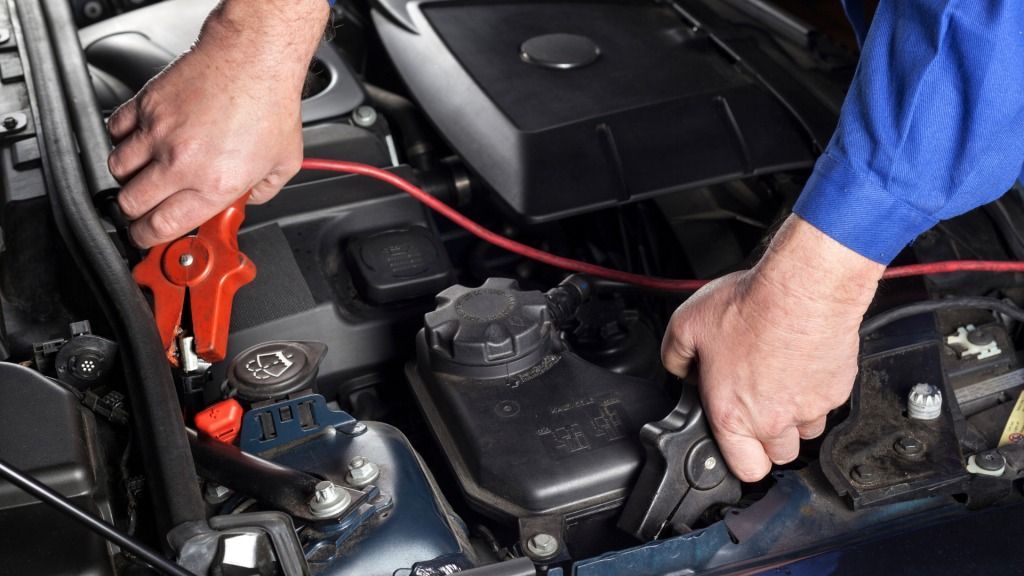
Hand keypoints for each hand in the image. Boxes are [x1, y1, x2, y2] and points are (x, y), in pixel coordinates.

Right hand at [107, 0, 328, 247]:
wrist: (253, 60)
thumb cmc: (270, 105)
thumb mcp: (283, 164)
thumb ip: (262, 192)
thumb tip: (246, 202)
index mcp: (213, 184)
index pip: (163, 227)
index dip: (150, 239)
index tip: (149, 238)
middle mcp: (181, 162)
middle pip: (131, 203)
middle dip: (135, 212)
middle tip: (144, 209)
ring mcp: (159, 133)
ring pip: (117, 169)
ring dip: (128, 177)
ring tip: (146, 174)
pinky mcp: (147, 105)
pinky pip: (115, 131)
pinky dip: (121, 139)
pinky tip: (139, 140)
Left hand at [661, 216, 883, 481]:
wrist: (802, 288)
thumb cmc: (750, 306)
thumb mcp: (686, 326)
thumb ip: (676, 357)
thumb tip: (679, 369)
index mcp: (733, 415)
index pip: (744, 469)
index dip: (740, 459)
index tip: (738, 444)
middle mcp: (774, 419)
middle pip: (779, 456)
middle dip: (769, 438)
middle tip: (758, 405)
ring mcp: (810, 408)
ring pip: (807, 432)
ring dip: (795, 417)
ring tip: (782, 383)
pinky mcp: (837, 390)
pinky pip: (828, 404)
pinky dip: (817, 391)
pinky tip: (803, 364)